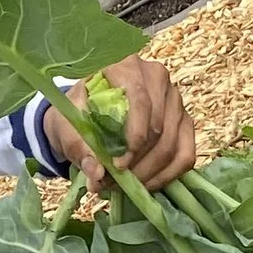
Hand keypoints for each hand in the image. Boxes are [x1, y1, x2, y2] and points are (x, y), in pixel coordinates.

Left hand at [41, 55, 197, 192]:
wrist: (85, 111)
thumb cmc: (75, 113)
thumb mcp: (66, 125)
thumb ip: (78, 146)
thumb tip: (97, 173)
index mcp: (125, 65)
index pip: (140, 100)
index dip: (132, 137)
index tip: (117, 165)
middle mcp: (156, 76)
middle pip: (157, 128)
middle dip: (137, 164)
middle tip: (114, 184)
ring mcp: (174, 98)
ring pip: (172, 144)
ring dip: (150, 173)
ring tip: (125, 187)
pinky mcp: (184, 120)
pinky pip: (186, 153)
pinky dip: (167, 175)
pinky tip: (147, 184)